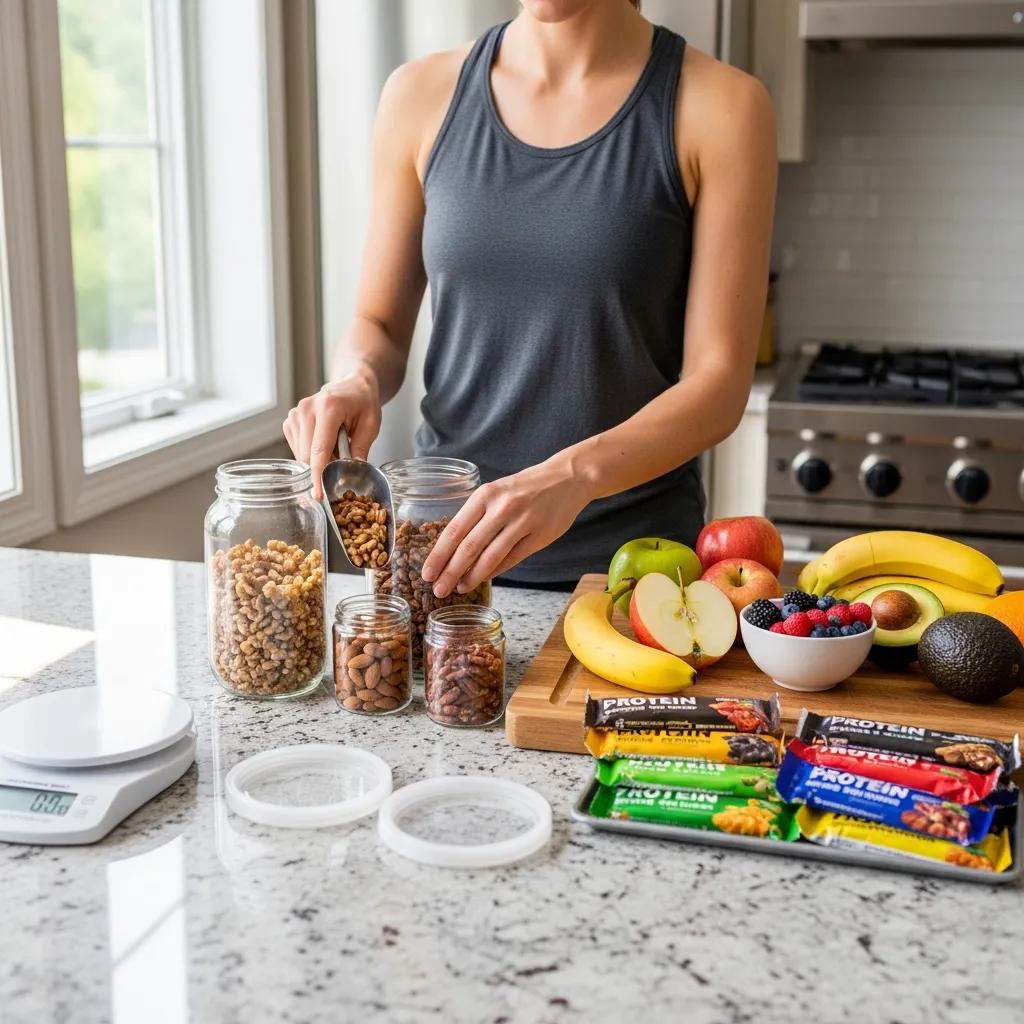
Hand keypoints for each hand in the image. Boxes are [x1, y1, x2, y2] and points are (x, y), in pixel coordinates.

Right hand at [283, 367, 381, 499]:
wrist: (353, 386)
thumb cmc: (363, 403)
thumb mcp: (370, 425)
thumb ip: (360, 450)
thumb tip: (351, 475)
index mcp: (328, 408)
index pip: (319, 449)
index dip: (318, 476)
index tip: (318, 496)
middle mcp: (307, 409)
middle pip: (307, 456)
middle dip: (324, 468)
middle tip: (343, 460)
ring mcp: (295, 414)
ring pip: (301, 455)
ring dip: (318, 460)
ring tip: (336, 444)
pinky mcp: (290, 421)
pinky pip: (298, 449)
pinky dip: (312, 453)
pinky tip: (325, 442)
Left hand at [420, 456, 593, 597]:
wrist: (567, 479)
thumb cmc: (525, 488)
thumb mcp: (496, 491)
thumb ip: (478, 516)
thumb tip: (453, 549)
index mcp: (485, 495)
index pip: (455, 530)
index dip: (439, 555)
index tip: (427, 573)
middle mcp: (502, 507)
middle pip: (469, 547)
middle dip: (450, 572)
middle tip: (438, 589)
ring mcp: (522, 522)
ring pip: (490, 557)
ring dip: (472, 577)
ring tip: (459, 588)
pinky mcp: (538, 536)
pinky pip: (511, 559)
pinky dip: (495, 572)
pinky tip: (484, 579)